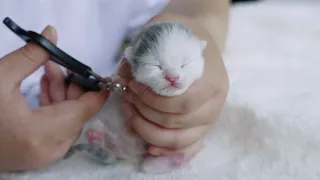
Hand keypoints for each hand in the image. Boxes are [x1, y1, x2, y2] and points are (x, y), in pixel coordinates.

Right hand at [0, 26, 107, 171]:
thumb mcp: (0, 78)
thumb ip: (31, 56)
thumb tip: (52, 32)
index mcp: (43, 133)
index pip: (84, 110)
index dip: (97, 92)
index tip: (103, 76)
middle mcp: (49, 149)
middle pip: (76, 115)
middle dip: (73, 88)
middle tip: (61, 66)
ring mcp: (44, 156)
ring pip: (67, 121)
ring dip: (62, 96)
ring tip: (49, 71)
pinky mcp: (38, 155)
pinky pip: (57, 129)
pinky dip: (54, 109)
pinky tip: (46, 87)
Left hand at [118, 29, 227, 158]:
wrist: (201, 44)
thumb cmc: (184, 37)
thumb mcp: (167, 29)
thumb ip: (147, 46)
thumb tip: (124, 73)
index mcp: (212, 80)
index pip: (183, 102)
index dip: (153, 99)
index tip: (133, 86)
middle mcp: (215, 104)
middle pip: (178, 122)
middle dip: (145, 113)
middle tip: (127, 98)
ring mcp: (210, 119)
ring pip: (179, 140)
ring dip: (148, 132)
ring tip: (130, 116)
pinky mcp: (202, 129)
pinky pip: (186, 148)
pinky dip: (166, 151)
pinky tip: (149, 147)